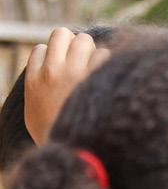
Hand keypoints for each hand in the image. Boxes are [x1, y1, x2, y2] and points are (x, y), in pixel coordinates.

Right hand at [24, 28, 110, 143]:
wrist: (78, 153)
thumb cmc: (59, 137)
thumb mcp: (35, 115)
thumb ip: (38, 91)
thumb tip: (43, 74)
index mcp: (35, 80)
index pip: (42, 49)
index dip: (55, 57)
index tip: (65, 71)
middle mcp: (52, 72)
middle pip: (63, 34)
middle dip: (75, 46)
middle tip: (84, 64)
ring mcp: (75, 73)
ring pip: (84, 40)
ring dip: (93, 51)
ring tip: (98, 69)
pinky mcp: (98, 79)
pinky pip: (104, 54)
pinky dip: (109, 62)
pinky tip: (111, 77)